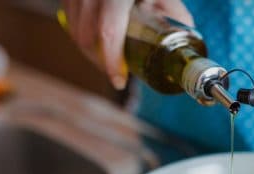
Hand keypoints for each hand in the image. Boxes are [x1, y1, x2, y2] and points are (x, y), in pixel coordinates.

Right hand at [61, 0, 192, 88]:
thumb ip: (173, 11)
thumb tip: (183, 46)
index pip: (108, 31)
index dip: (112, 62)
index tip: (119, 81)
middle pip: (87, 37)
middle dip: (102, 61)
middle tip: (119, 73)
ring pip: (75, 31)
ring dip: (90, 52)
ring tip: (110, 60)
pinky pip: (70, 21)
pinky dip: (83, 36)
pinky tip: (97, 43)